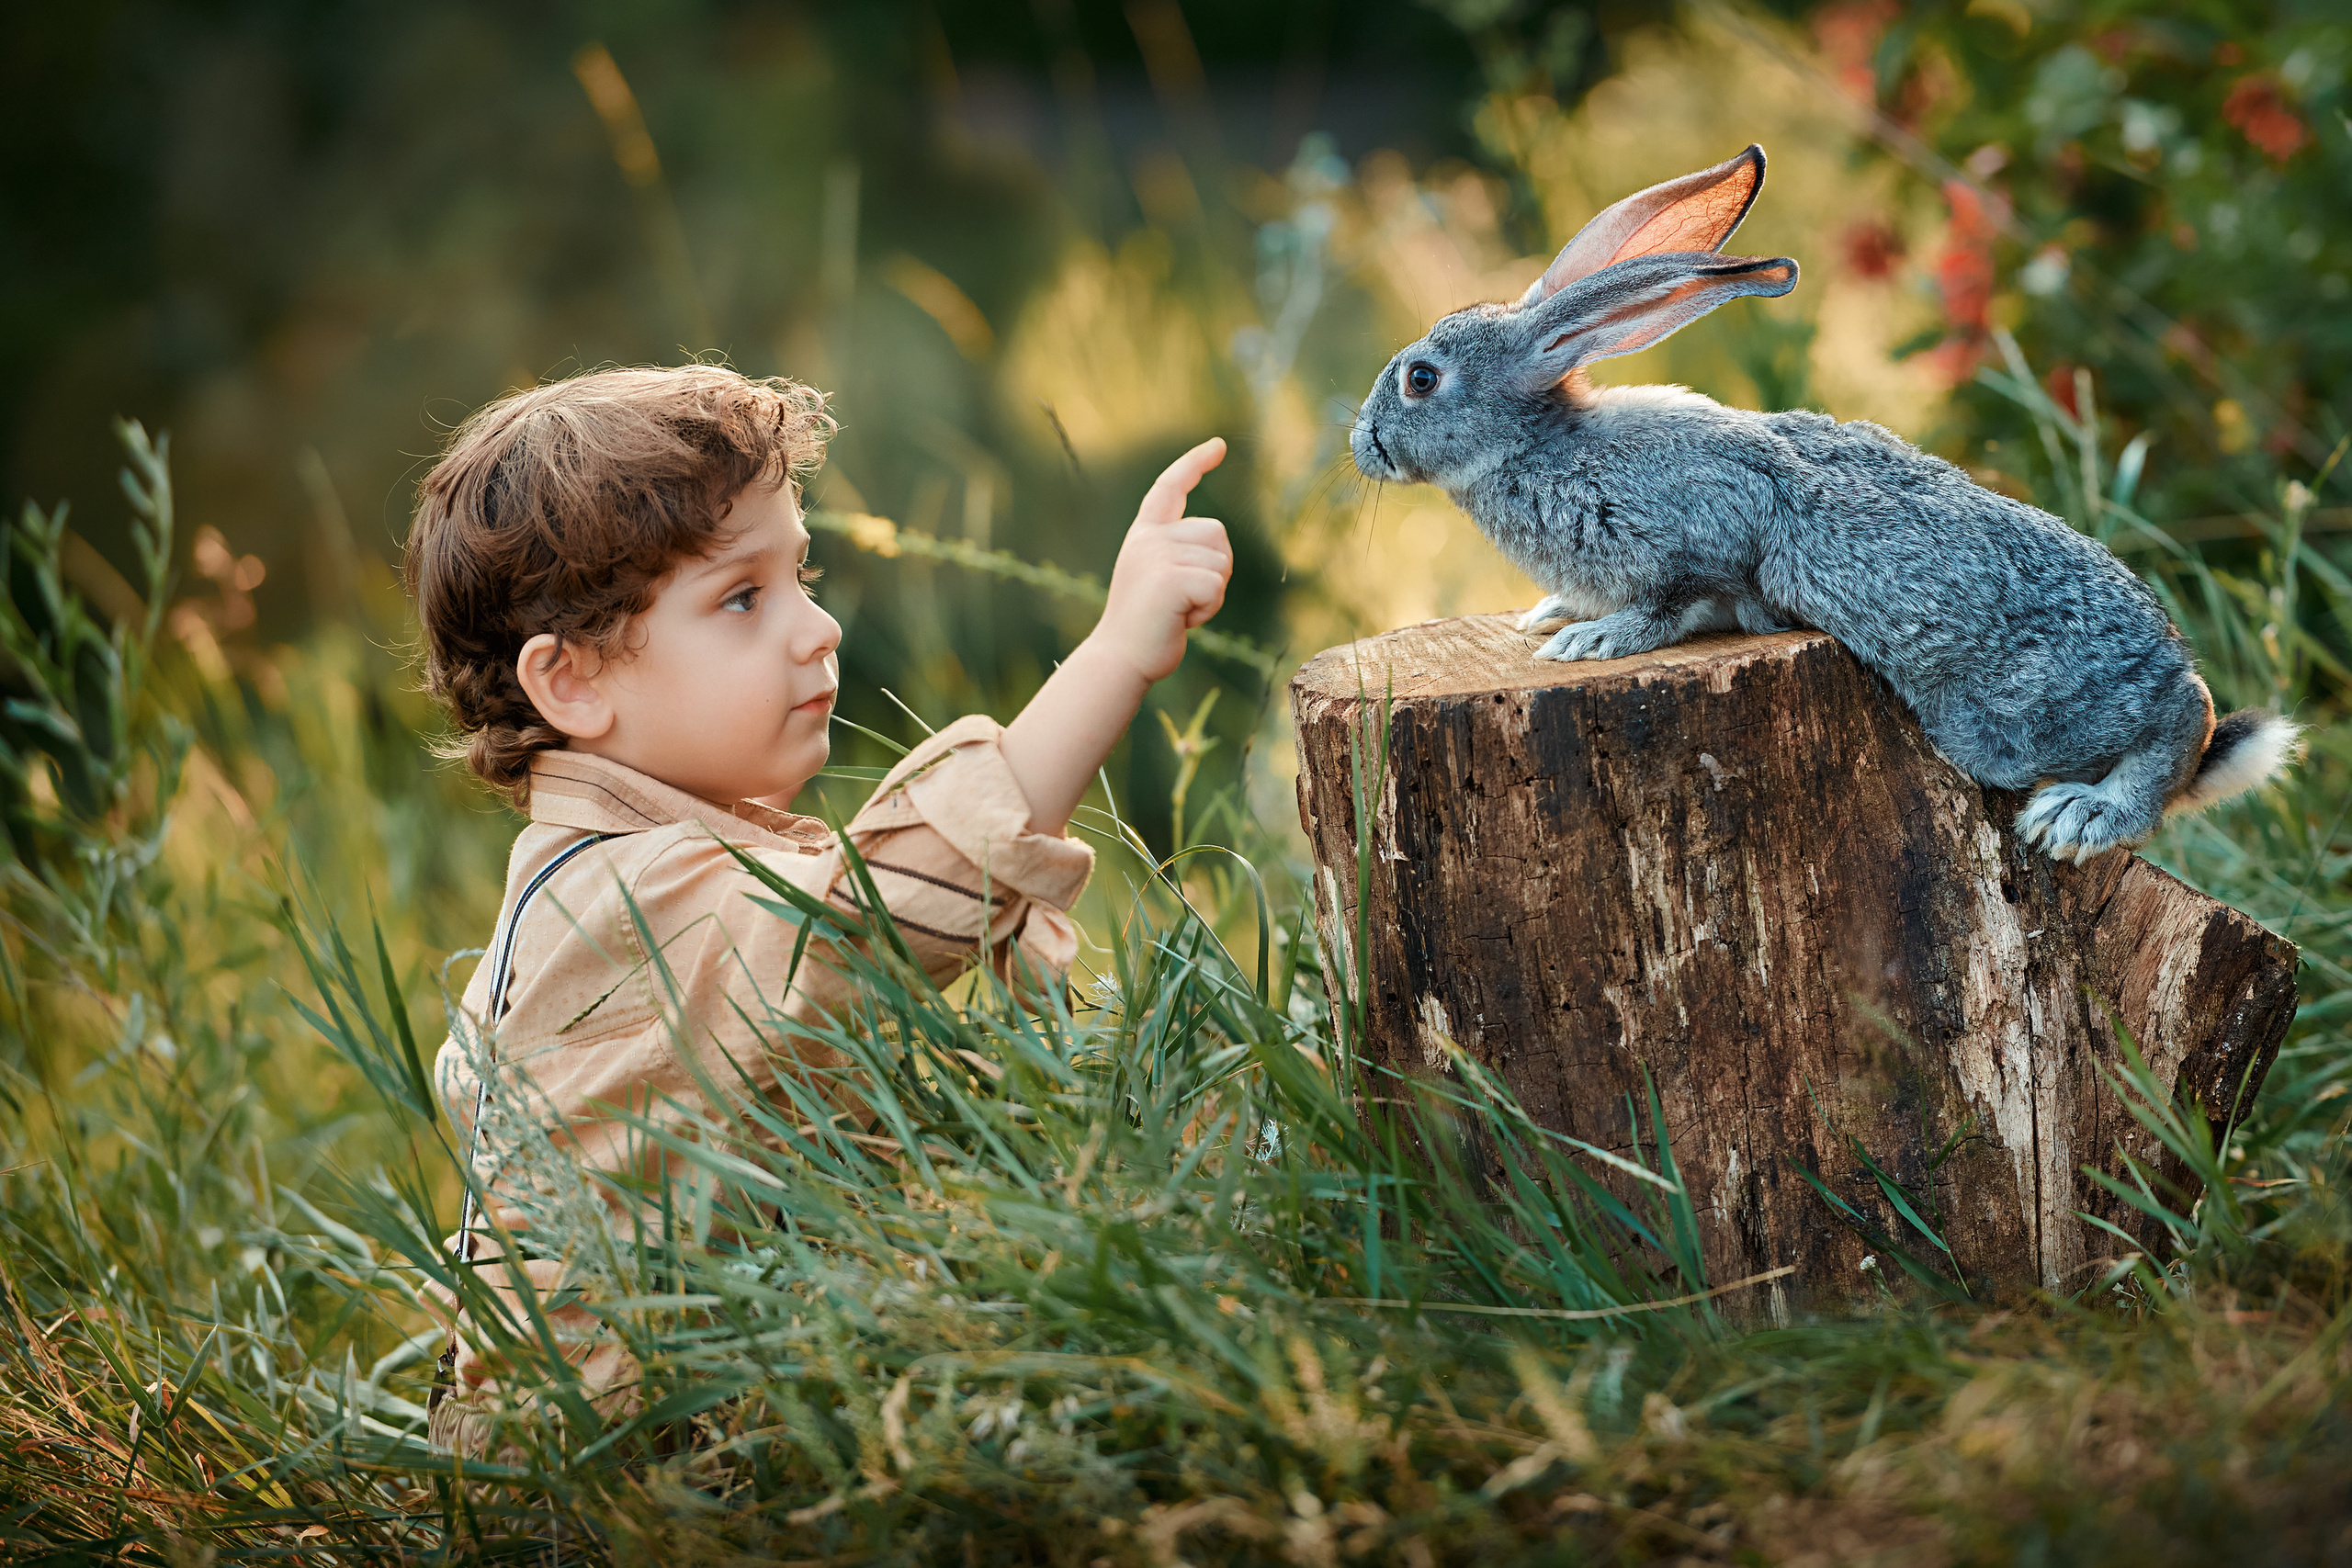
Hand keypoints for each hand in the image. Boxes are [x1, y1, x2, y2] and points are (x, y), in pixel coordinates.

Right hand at [1086, 438, 1232, 683]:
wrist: (1119, 659)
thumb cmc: (1145, 626)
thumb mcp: (1158, 579)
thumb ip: (1179, 555)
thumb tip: (1216, 546)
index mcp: (1144, 534)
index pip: (1170, 487)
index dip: (1194, 463)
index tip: (1217, 445)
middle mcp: (1148, 538)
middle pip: (1217, 533)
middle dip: (1217, 569)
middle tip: (1184, 600)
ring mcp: (1156, 556)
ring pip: (1221, 562)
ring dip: (1213, 594)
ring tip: (1179, 611)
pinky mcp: (1169, 579)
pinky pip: (1216, 586)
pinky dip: (1209, 609)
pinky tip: (1182, 620)